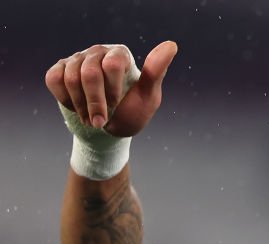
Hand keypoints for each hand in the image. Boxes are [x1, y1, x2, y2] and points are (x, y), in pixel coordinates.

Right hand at [45, 41, 177, 134]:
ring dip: (81, 106)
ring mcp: (77, 59)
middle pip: (89, 74)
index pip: (112, 65)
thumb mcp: (148, 98)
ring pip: (70, 78)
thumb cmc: (131, 112)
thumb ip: (156, 72)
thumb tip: (171, 45)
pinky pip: (54, 80)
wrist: (108, 129)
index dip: (112, 91)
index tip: (117, 105)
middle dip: (95, 104)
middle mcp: (98, 51)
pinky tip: (77, 107)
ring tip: (92, 118)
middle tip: (100, 121)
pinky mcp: (60, 69)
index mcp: (120, 54)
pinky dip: (66, 99)